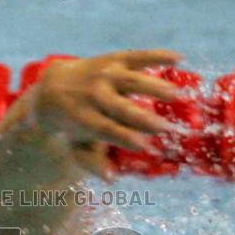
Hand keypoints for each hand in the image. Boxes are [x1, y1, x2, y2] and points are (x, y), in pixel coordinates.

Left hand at [28, 50, 182, 172]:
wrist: (54, 87)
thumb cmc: (74, 124)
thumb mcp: (77, 145)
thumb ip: (93, 162)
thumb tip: (111, 179)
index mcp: (85, 118)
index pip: (106, 129)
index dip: (126, 138)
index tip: (147, 147)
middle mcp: (94, 95)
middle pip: (120, 107)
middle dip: (143, 118)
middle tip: (166, 128)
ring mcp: (104, 74)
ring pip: (130, 79)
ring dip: (154, 86)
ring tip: (177, 94)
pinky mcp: (114, 59)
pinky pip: (137, 56)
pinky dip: (157, 56)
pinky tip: (180, 59)